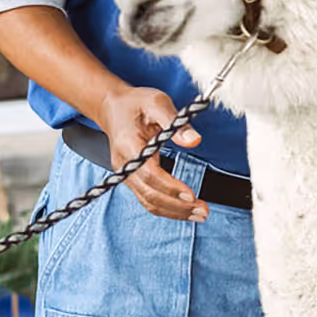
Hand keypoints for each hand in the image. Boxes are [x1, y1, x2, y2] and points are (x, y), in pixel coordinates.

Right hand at [97, 86, 207, 221]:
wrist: (112, 107)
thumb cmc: (135, 103)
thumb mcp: (157, 102)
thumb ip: (176, 122)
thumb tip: (194, 140)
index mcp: (129, 146)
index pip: (150, 174)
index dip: (170, 187)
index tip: (191, 195)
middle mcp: (124, 165)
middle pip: (150, 194)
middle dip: (178, 206)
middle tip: (204, 210)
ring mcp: (125, 174)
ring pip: (148, 202)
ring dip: (174, 212)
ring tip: (200, 214)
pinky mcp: (131, 178)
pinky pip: (147, 199)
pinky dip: (167, 208)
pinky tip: (185, 210)